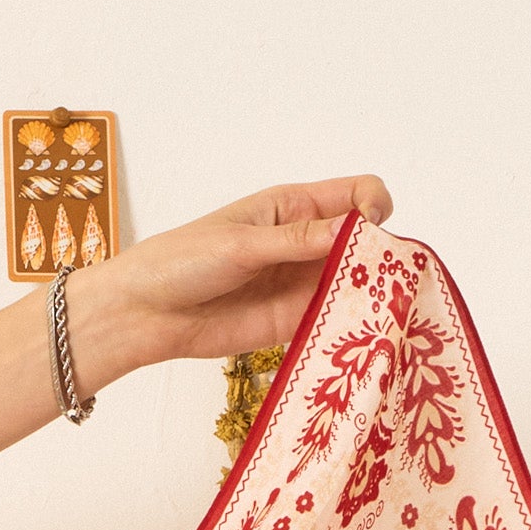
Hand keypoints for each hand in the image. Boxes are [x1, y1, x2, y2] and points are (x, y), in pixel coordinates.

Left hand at [75, 176, 393, 378]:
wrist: (148, 313)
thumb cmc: (183, 261)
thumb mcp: (241, 243)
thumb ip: (298, 240)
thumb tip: (352, 229)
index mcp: (294, 207)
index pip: (357, 194)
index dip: (374, 207)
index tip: (369, 232)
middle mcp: (307, 243)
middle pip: (366, 241)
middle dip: (382, 257)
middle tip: (381, 279)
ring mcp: (303, 284)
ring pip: (357, 284)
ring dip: (372, 296)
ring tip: (379, 312)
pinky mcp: (296, 323)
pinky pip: (334, 322)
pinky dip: (350, 327)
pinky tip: (356, 335)